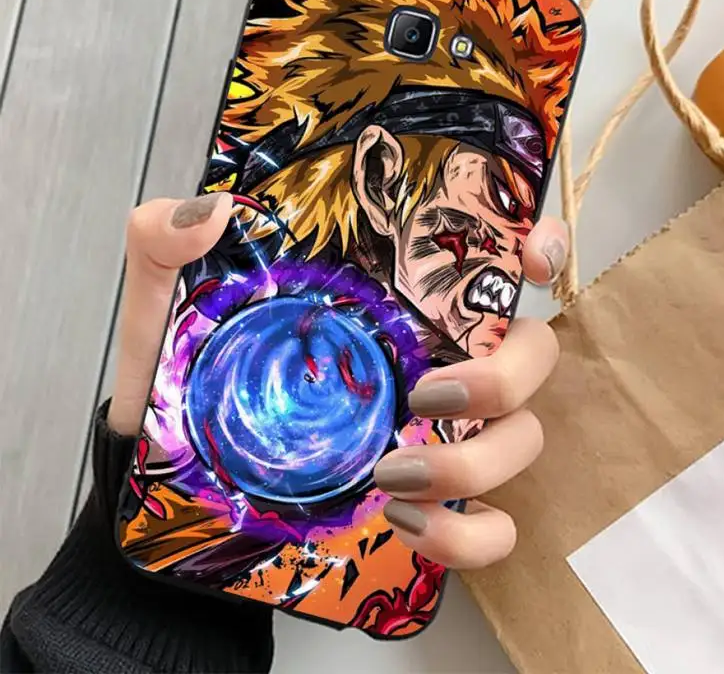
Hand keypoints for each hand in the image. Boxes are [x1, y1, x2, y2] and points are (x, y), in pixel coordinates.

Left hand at [109, 194, 566, 572]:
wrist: (164, 473)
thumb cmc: (180, 378)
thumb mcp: (161, 299)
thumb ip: (165, 239)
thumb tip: (218, 208)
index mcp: (395, 302)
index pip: (496, 259)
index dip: (541, 249)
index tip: (529, 259)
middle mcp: (437, 359)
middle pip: (534, 354)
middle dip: (505, 376)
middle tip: (424, 393)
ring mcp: (443, 434)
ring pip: (525, 440)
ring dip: (477, 462)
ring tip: (393, 470)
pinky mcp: (431, 505)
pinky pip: (495, 530)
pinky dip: (469, 536)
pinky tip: (407, 523)